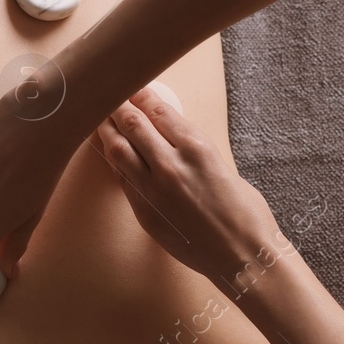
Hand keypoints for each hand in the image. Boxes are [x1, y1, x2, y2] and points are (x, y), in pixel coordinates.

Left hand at [96, 87, 289, 289]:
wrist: (243, 256)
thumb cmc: (245, 212)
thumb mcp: (222, 166)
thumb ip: (193, 150)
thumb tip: (171, 137)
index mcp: (197, 148)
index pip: (158, 111)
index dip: (141, 95)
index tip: (132, 87)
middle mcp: (171, 165)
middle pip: (132, 125)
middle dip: (117, 106)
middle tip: (107, 96)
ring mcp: (153, 190)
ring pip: (118, 151)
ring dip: (106, 132)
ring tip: (98, 120)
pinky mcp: (144, 212)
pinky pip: (122, 180)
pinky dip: (115, 162)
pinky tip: (109, 153)